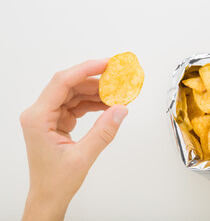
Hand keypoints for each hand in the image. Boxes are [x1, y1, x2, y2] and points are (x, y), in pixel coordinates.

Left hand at [20, 59, 127, 220]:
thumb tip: (121, 109)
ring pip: (74, 94)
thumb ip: (104, 132)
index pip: (62, 83)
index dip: (85, 70)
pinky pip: (77, 104)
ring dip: (96, 92)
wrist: (49, 195)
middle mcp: (40, 113)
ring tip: (117, 93)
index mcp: (38, 118)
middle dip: (95, 81)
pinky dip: (93, 103)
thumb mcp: (83, 156)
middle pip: (69, 85)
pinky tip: (108, 105)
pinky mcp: (57, 120)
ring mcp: (48, 116)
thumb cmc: (56, 181)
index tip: (106, 64)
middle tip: (117, 79)